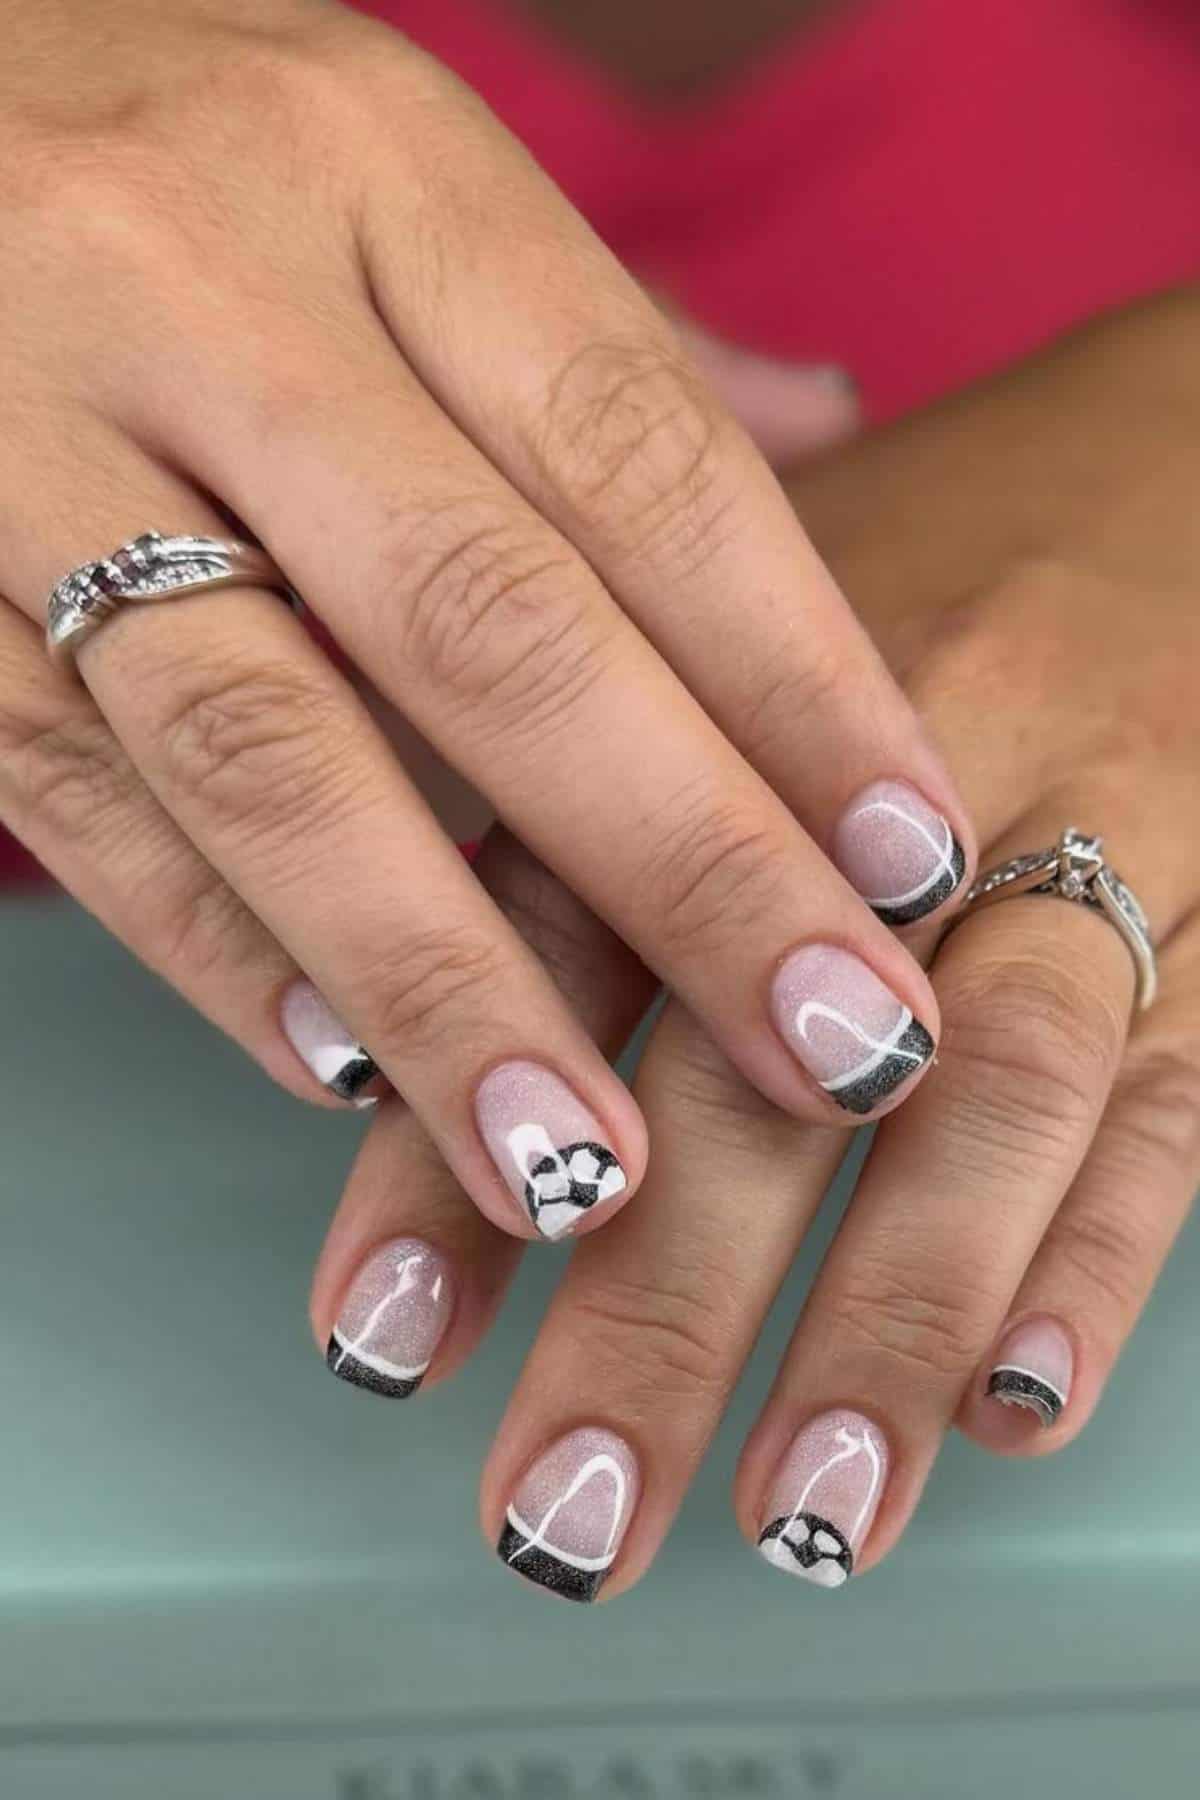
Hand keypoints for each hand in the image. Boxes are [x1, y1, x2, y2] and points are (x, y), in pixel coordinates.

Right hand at [0, 0, 969, 1245]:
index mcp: (378, 163)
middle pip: (488, 619)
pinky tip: (344, 1069)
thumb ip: (591, 333)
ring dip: (443, 977)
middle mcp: (202, 281)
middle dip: (684, 865)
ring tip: (583, 1156)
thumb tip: (835, 438)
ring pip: (267, 743)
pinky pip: (72, 791)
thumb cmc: (171, 143)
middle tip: (835, 1047)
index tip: (915, 861)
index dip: (796, 674)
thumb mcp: (386, 162)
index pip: (639, 453)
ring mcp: (25, 432)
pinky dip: (214, 946)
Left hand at [308, 289, 1199, 1594]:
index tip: (383, 1336)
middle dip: (658, 1307)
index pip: (566, 937)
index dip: (464, 1143)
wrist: (1195, 451)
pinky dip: (1105, 1253)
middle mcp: (890, 789)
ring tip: (798, 1513)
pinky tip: (1020, 1398)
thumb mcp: (727, 608)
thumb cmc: (937, 545)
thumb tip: (384, 972)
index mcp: (729, 698)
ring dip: (886, 1324)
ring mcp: (1086, 841)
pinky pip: (1176, 1090)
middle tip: (562, 1511)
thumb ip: (574, 771)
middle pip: (759, 1061)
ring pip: (980, 1099)